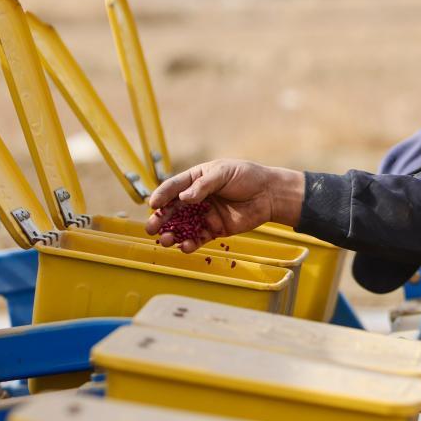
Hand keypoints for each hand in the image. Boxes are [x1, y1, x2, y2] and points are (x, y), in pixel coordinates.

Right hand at [145, 159, 304, 252]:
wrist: (269, 193)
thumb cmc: (247, 176)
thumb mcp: (224, 173)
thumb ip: (204, 186)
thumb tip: (185, 198)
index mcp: (196, 179)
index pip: (174, 187)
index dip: (162, 195)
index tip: (153, 204)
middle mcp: (198, 198)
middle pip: (174, 209)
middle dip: (161, 219)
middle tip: (150, 228)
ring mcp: (206, 214)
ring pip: (183, 226)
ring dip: (173, 234)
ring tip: (165, 240)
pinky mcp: (216, 229)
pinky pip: (199, 238)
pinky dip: (191, 243)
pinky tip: (185, 247)